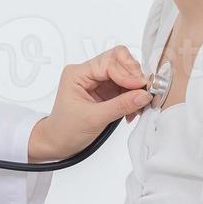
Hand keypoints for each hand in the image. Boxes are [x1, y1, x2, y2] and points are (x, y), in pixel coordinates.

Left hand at [28, 47, 149, 160]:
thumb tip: (144, 95)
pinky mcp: (107, 91)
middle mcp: (88, 73)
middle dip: (134, 75)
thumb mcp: (94, 119)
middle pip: (119, 60)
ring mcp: (98, 81)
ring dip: (136, 88)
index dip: (127, 73)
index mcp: (77, 73)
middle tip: (143, 92)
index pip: (109, 62)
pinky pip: (127, 86)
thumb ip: (120, 105)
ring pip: (126, 73)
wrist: (59, 143)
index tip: (141, 87)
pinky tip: (133, 110)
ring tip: (138, 106)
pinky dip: (134, 96)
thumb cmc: (66, 130)